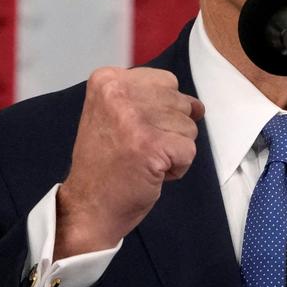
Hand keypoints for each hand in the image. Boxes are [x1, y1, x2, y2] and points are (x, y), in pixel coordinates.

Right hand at [55, 67, 204, 258]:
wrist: (89, 206)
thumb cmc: (105, 164)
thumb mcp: (114, 114)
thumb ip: (150, 99)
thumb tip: (197, 106)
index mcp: (107, 80)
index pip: (166, 81)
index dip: (160, 111)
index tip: (133, 131)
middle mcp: (118, 93)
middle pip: (179, 102)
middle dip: (168, 130)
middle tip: (136, 149)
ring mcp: (134, 118)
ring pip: (188, 126)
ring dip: (173, 150)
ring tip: (142, 161)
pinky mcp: (151, 145)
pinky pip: (189, 150)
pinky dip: (177, 168)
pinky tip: (150, 173)